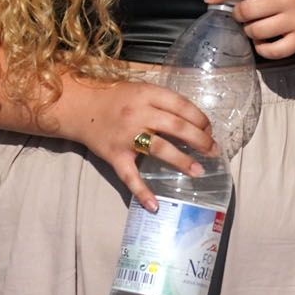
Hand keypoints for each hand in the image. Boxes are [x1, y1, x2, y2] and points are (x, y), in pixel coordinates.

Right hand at [62, 78, 215, 210]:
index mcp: (148, 95)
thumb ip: (164, 102)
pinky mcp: (114, 156)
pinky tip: (155, 205)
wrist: (80, 107)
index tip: (210, 130)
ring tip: (199, 170)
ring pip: (159, 148)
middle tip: (214, 151)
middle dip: (200, 140)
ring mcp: (126, 136)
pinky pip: (129, 176)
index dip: (200, 119)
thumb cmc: (116, 98)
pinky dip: (142, 192)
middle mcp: (139, 114)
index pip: (182, 106)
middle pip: (177, 127)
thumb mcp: (142, 89)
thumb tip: (194, 122)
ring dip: (182, 161)